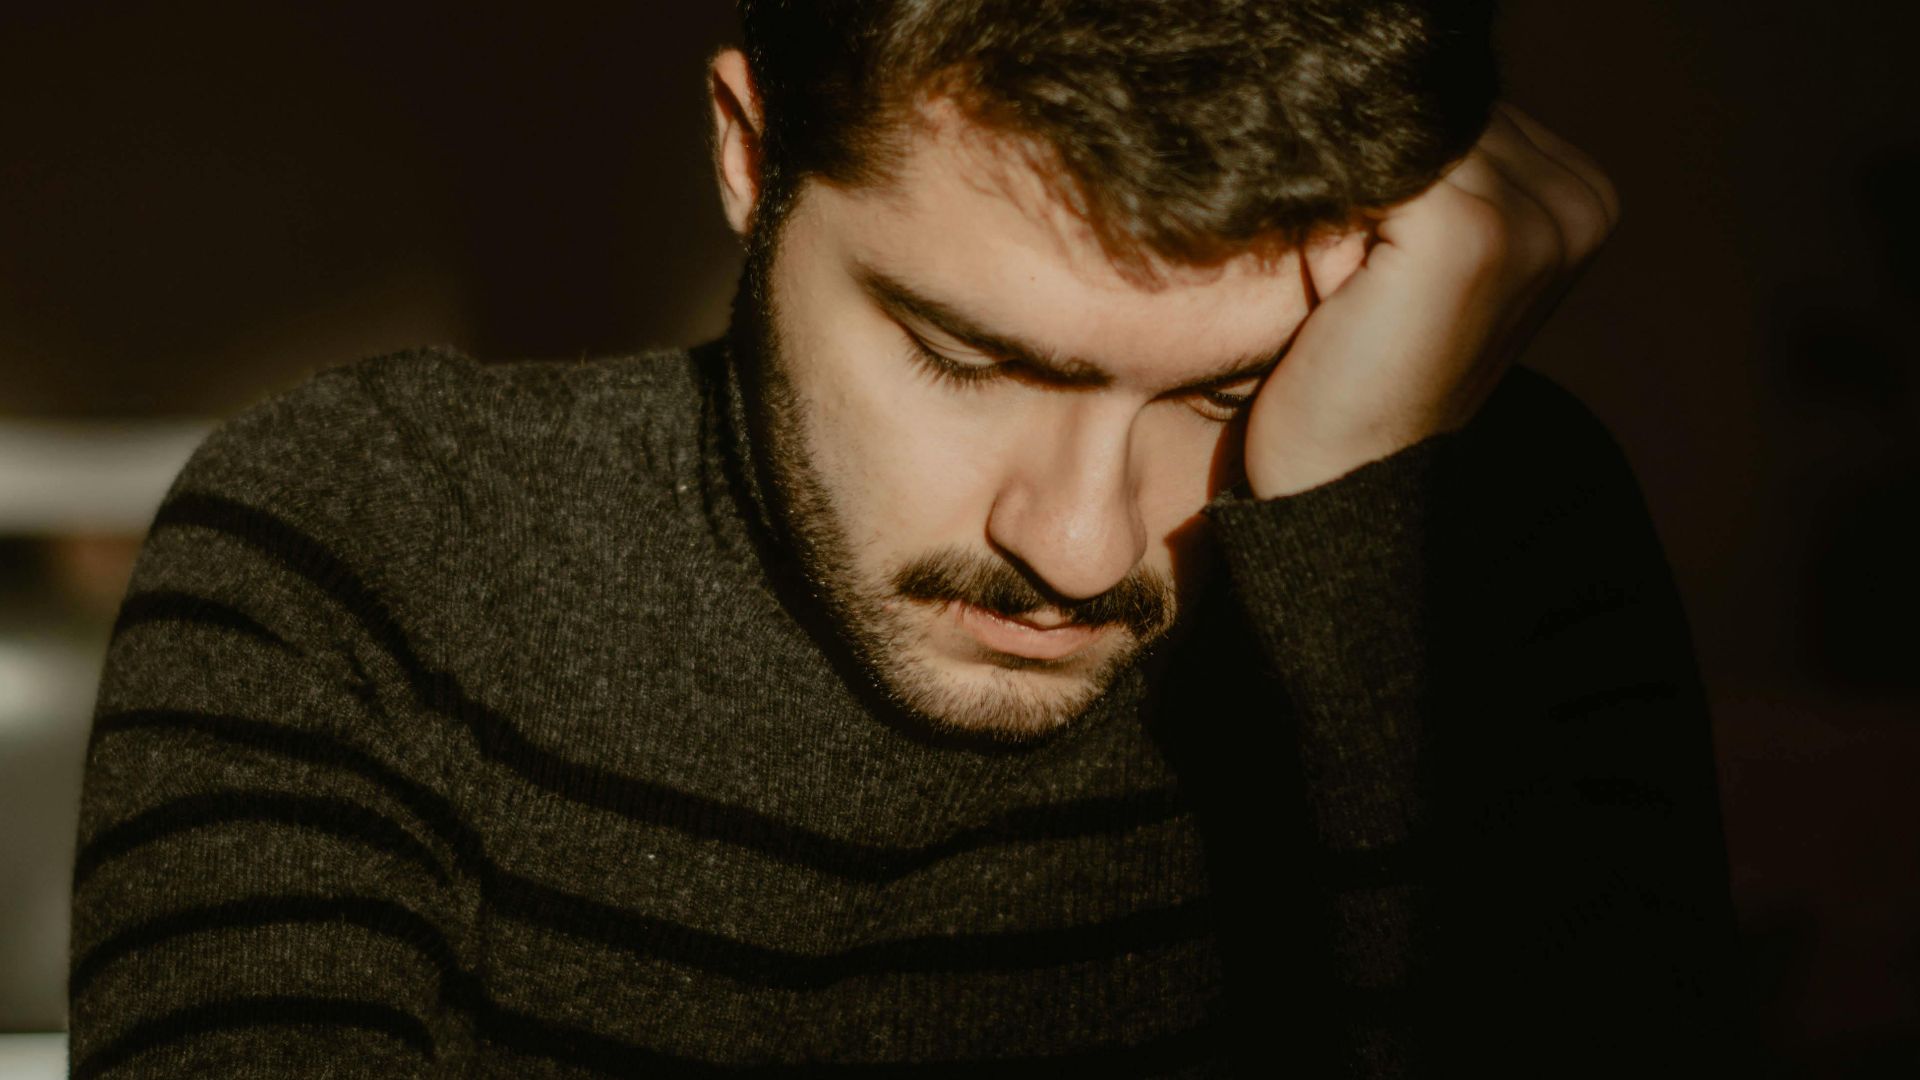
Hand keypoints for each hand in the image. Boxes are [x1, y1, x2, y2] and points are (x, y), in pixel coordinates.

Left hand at [1243, 103, 1621, 497]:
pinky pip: (1381, 159)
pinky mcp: (1471, 235)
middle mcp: (1579, 205)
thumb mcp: (1424, 259)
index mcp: (1586, 201)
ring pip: (1410, 131)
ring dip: (1354, 183)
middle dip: (1383, 162)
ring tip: (1342, 271)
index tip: (1371, 233)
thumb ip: (1440, 173)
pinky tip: (1328, 268)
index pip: (1468, 110)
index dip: (1402, 154)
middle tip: (1351, 260)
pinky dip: (1334, 197)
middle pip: (1445, 111)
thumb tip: (1393, 88)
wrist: (1349, 483)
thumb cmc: (1367, 371)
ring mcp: (1533, 220)